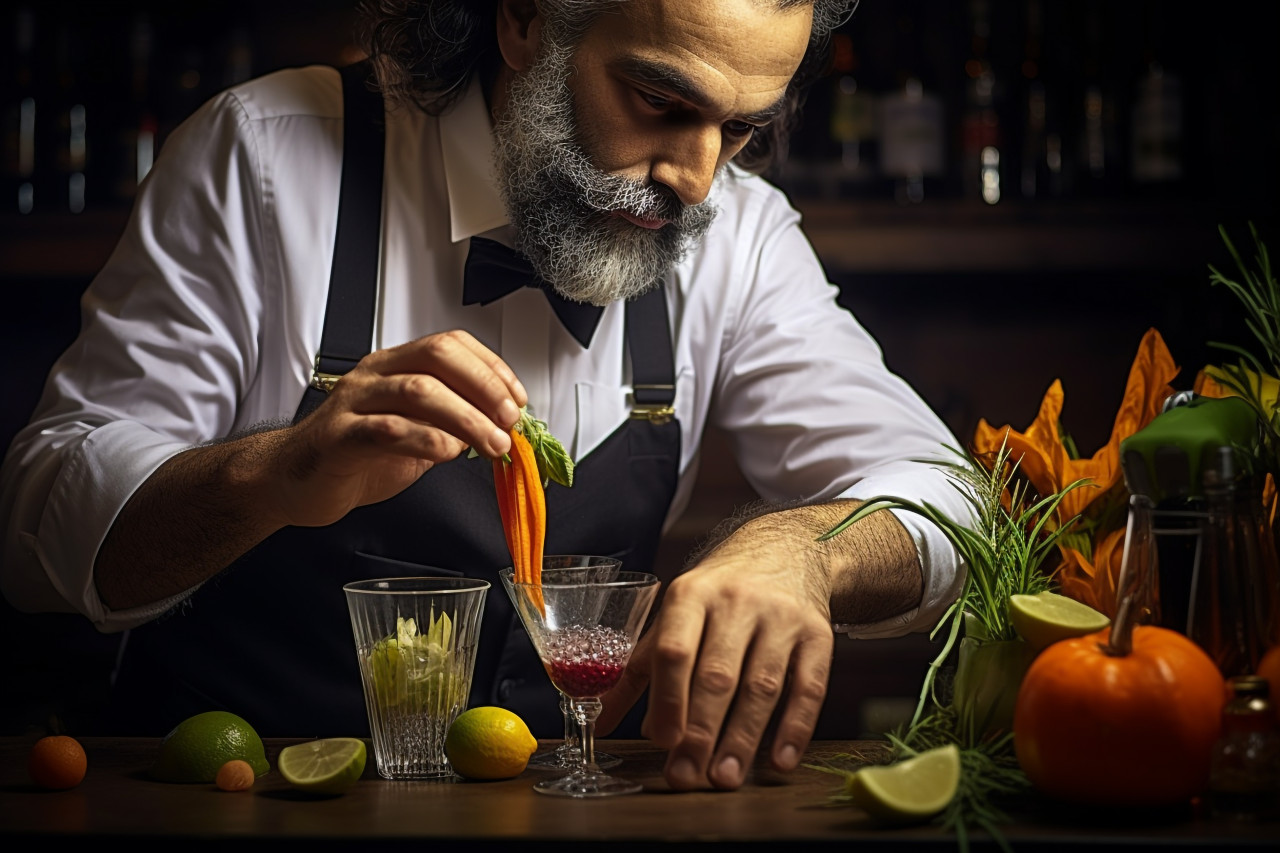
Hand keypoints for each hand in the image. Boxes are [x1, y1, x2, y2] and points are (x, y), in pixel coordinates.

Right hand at [270, 330, 525, 526]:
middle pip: (438, 357)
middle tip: (509, 420)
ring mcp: (354, 403)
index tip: (517, 398)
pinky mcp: (338, 438)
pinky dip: (426, 439)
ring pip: (418, 391)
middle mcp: (375, 376)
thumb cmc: (355, 455)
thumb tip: (502, 426)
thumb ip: (451, 424)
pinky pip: (386, 429)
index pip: (451, 345)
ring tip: (493, 443)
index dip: (491, 367)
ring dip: (467, 417)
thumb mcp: (415, 432)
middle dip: (484, 387)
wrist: (295, 481)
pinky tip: (449, 452)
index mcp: (396, 366)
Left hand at [598, 522, 834, 790]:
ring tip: (725, 778)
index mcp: (690, 595)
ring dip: (742, 738)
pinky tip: (779, 761)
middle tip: (687, 776)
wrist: (787, 549)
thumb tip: (600, 721)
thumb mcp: (675, 615)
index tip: (662, 742)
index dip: (668, 699)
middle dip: (700, 731)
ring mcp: (781, 617)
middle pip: (717, 675)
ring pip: (762, 686)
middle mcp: (736, 601)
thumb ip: (640, 669)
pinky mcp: (818, 634)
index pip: (675, 650)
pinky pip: (809, 687)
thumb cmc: (719, 592)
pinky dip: (795, 728)